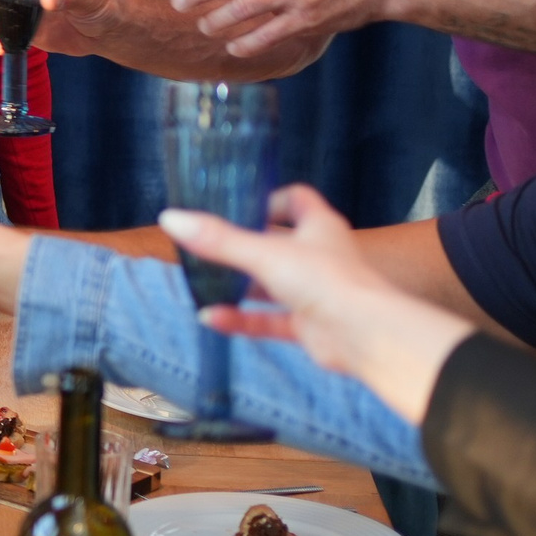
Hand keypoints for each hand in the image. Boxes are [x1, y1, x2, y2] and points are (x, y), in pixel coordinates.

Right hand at [157, 185, 474, 423]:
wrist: (364, 335)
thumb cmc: (327, 282)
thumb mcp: (264, 253)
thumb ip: (218, 240)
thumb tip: (171, 218)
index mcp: (319, 226)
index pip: (295, 199)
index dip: (268, 199)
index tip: (236, 207)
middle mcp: (318, 256)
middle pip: (275, 243)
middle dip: (240, 247)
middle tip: (205, 246)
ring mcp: (313, 291)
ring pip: (269, 284)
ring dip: (237, 286)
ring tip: (202, 283)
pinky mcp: (307, 324)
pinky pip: (266, 319)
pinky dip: (241, 319)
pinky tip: (211, 318)